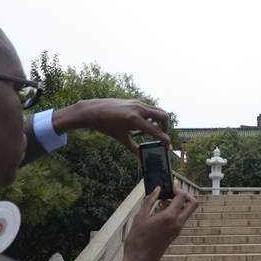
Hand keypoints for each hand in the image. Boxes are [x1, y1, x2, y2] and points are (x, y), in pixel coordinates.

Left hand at [51, 98, 170, 154]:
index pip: (156, 131)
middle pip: (163, 116)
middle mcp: (138, 109)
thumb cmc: (105, 125)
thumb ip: (134, 149)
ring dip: (160, 121)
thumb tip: (142, 159)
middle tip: (163, 136)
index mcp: (134, 120)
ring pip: (158, 110)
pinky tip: (144, 124)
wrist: (92, 110)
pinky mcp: (135, 101)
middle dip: (166, 127)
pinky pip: (149, 108)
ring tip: (155, 130)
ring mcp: (137, 103)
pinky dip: (152, 116)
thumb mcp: (121, 138)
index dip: (164, 140)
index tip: (168, 146)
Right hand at [121, 179, 197, 260]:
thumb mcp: (140, 217)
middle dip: (186, 195)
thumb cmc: (137, 240)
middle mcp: (177, 223)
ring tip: (161, 203)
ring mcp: (178, 230)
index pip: (182, 197)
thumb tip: (157, 189)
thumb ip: (150, 200)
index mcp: (169, 217)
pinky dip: (175, 211)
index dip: (177, 188)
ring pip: (188, 212)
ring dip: (179, 203)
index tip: (171, 184)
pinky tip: (160, 212)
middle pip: (193, 204)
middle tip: (173, 192)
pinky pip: (181, 218)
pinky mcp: (175, 234)